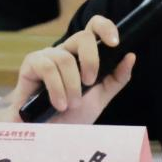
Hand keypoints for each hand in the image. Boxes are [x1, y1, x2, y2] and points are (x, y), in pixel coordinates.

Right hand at [0, 15, 135, 124]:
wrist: (49, 133)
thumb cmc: (73, 114)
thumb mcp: (101, 97)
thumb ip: (116, 78)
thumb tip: (130, 56)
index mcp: (83, 55)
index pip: (94, 27)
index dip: (106, 27)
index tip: (115, 43)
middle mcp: (66, 51)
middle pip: (82, 36)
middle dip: (91, 61)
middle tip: (90, 83)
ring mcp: (47, 56)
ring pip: (66, 58)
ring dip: (72, 86)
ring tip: (71, 104)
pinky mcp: (31, 65)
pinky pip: (47, 68)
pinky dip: (57, 89)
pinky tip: (59, 103)